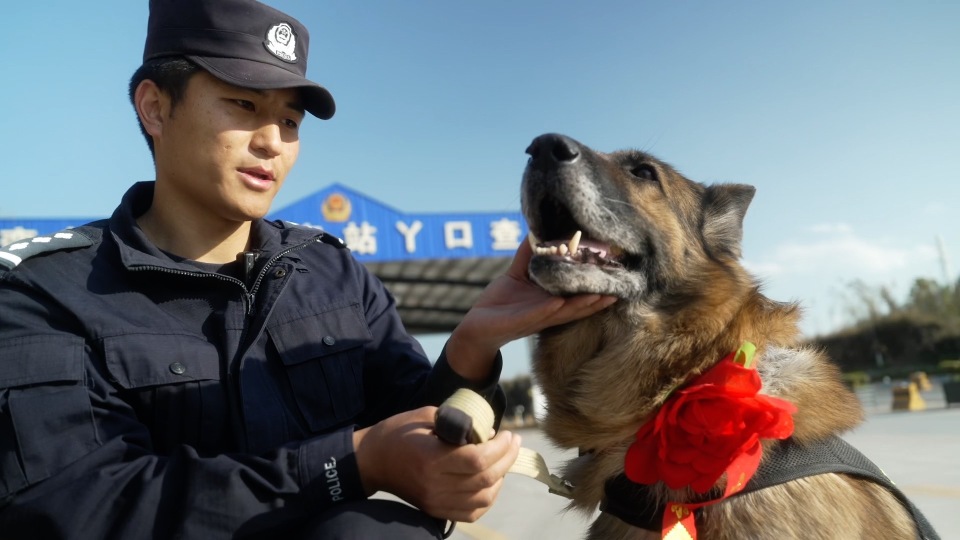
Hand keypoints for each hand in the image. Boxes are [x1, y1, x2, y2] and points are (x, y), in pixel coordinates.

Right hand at [353, 407, 520, 521]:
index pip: (477, 459)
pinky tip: (492, 481)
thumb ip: (459, 422)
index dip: (500, 448)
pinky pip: (472, 512)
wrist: (372, 461)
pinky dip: (488, 498)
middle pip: (485, 478)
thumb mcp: (426, 416)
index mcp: (431, 457)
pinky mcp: (435, 510)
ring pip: (483, 498)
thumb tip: (490, 434)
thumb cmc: (398, 432)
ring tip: (505, 459)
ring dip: (501, 478)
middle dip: (507, 459)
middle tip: (514, 442)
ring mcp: (435, 501)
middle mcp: (435, 484)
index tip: (509, 434)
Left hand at [447, 238, 617, 378]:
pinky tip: (559, 303)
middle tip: (617, 290)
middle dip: (597, 300)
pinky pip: (536, 315)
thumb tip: (536, 229)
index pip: (577, 296)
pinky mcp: (519, 323)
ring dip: (580, 306)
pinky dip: (547, 309)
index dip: (595, 289)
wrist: (476, 325)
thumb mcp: (517, 274)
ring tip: (598, 296)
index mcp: (550, 302)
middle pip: (578, 307)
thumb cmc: (500, 301)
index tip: (614, 278)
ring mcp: (535, 319)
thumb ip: (528, 253)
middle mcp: (548, 312)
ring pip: (563, 313)